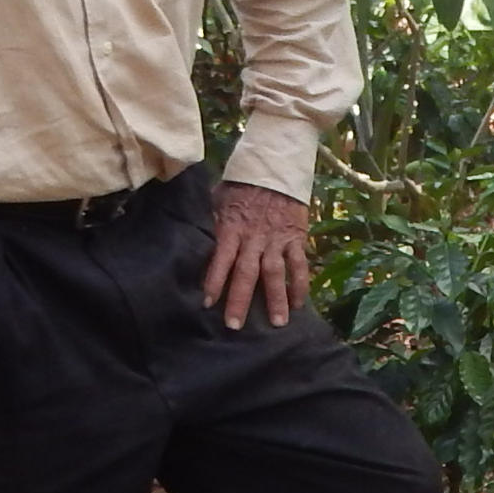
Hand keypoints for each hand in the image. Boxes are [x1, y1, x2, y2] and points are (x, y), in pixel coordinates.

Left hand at [203, 181, 309, 330]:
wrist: (276, 167)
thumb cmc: (242, 184)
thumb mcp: (219, 198)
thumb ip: (211, 220)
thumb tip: (192, 235)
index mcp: (232, 228)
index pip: (221, 259)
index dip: (214, 281)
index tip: (207, 303)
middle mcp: (253, 238)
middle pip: (246, 273)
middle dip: (240, 300)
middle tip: (235, 326)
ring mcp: (276, 240)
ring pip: (275, 273)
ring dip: (276, 299)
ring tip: (278, 323)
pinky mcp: (295, 238)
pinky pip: (299, 265)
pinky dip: (300, 284)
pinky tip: (300, 304)